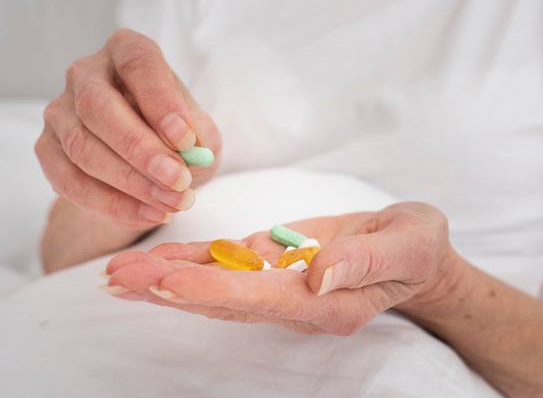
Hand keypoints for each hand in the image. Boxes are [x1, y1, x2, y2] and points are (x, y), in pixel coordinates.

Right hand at [35, 28, 220, 229]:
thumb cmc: (177, 138)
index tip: (186, 139)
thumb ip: (199, 136)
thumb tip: (190, 151)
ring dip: (131, 183)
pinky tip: (150, 214)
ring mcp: (60, 111)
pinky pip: (71, 182)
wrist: (150, 166)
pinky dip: (113, 204)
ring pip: (83, 148)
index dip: (161, 101)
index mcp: (127, 51)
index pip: (138, 64)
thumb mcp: (200, 131)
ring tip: (173, 203)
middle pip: (99, 107)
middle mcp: (86, 74)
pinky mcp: (48, 149)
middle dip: (141, 151)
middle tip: (178, 181)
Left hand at [102, 202, 459, 334]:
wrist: (411, 251)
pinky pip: (229, 265)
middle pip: (226, 300)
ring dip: (168, 277)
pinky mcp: (276, 264)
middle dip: (171, 288)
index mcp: (329, 304)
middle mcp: (297, 302)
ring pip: (218, 285)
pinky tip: (158, 259)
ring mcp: (282, 285)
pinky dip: (192, 261)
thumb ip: (367, 262)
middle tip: (119, 279)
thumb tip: (321, 277)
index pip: (264, 299)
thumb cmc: (416, 248)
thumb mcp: (409, 245)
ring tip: (119, 272)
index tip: (169, 284)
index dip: (215, 291)